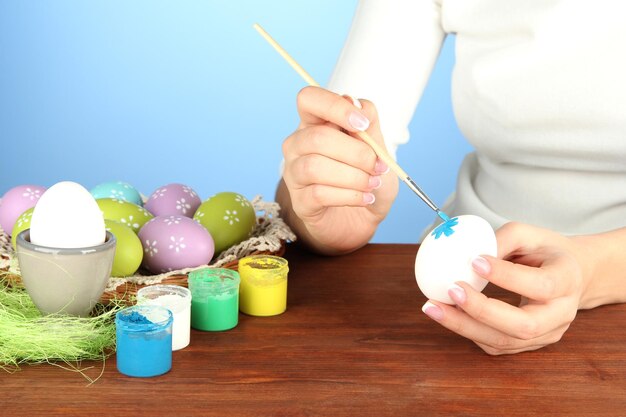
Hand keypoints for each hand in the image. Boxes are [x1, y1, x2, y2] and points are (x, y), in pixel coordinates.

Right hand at [277, 86, 397, 254]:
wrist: (364, 218)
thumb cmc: (368, 178)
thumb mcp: (379, 149)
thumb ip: (369, 125)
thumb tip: (357, 104)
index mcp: (316, 123)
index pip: (309, 99)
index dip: (335, 107)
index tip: (362, 124)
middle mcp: (298, 145)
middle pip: (316, 137)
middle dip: (356, 153)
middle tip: (378, 166)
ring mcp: (295, 174)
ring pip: (315, 167)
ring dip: (353, 176)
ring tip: (372, 184)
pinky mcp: (300, 202)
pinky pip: (319, 193)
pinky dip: (350, 196)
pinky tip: (365, 198)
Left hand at [421, 222, 590, 354]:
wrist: (572, 276)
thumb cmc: (545, 250)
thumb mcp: (528, 234)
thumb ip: (500, 240)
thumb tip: (467, 254)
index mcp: (567, 280)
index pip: (540, 285)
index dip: (507, 276)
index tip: (474, 261)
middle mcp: (561, 314)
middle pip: (523, 325)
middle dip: (482, 311)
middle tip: (451, 290)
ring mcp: (546, 335)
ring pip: (504, 342)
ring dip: (464, 326)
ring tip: (432, 306)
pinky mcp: (528, 345)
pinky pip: (494, 345)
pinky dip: (467, 330)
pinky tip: (445, 314)